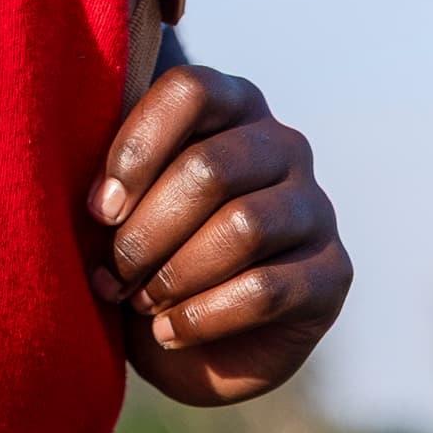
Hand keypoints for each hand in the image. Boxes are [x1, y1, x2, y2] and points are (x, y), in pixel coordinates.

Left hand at [89, 65, 349, 404]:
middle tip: (113, 274)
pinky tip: (168, 332)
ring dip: (175, 274)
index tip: (98, 211)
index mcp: (231, 104)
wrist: (190, 341)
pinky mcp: (334, 272)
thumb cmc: (146, 253)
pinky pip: (266, 290)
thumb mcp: (119, 208)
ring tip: (140, 302)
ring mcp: (316, 207)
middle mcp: (283, 145)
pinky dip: (202, 316)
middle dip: (146, 231)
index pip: (190, 90)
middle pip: (210, 168)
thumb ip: (110, 181)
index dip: (136, 149)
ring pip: (242, 227)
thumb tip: (100, 202)